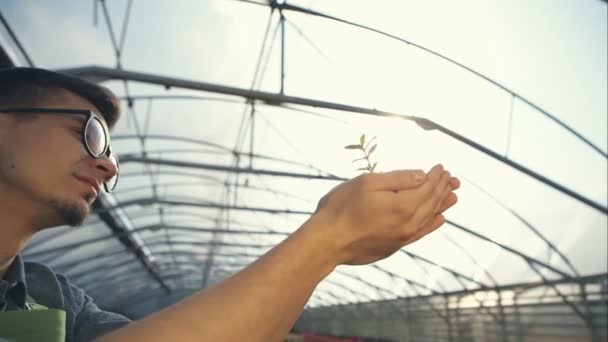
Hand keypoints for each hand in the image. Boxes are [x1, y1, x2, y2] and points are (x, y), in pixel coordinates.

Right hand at [312, 164, 458, 265]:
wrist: (327, 241)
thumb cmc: (341, 207)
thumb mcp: (367, 182)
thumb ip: (397, 178)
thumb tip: (421, 175)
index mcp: (403, 205)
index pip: (427, 186)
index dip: (435, 175)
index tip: (441, 166)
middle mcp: (408, 223)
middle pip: (431, 201)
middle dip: (442, 187)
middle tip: (452, 178)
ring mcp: (403, 237)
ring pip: (430, 217)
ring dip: (442, 204)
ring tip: (454, 195)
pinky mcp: (395, 246)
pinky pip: (422, 232)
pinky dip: (433, 224)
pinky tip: (439, 219)